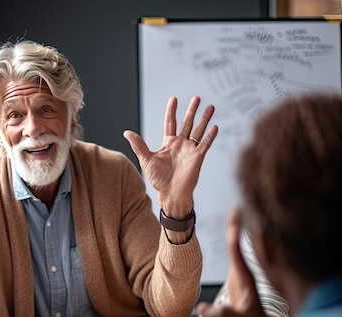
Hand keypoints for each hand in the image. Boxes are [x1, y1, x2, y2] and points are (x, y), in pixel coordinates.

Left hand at [123, 96, 217, 215]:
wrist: (170, 194)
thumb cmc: (158, 179)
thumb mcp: (146, 159)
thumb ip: (138, 145)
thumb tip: (126, 132)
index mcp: (168, 143)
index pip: (171, 123)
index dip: (172, 111)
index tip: (173, 99)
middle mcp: (181, 144)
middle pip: (187, 123)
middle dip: (192, 110)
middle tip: (197, 97)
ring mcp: (190, 150)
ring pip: (198, 131)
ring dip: (204, 119)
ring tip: (211, 107)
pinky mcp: (198, 158)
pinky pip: (204, 145)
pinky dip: (210, 137)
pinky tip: (214, 127)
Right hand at [198, 208, 277, 316]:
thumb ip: (221, 314)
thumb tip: (201, 310)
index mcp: (244, 277)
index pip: (236, 250)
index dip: (234, 233)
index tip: (234, 216)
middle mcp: (245, 270)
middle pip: (240, 242)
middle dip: (238, 225)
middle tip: (236, 205)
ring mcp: (243, 271)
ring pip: (241, 245)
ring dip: (238, 229)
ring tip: (236, 211)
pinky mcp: (241, 274)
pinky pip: (239, 251)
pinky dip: (236, 239)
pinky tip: (235, 231)